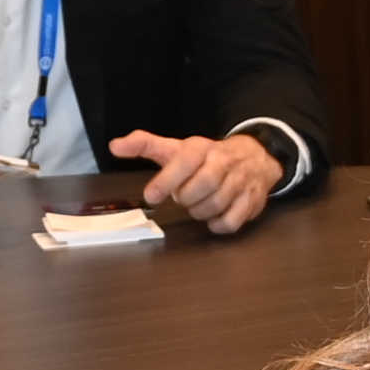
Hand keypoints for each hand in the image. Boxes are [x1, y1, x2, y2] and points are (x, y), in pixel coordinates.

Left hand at [117, 127, 284, 233]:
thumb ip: (145, 145)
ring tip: (196, 205)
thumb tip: (114, 146)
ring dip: (200, 212)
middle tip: (181, 198)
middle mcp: (224, 161)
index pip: (186, 160)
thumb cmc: (206, 157)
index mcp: (202, 148)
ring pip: (216, 204)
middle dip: (186, 198)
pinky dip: (217, 224)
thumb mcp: (176, 148)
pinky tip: (212, 217)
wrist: (255, 157)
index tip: (150, 196)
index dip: (167, 179)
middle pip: (204, 184)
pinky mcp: (251, 201)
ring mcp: (241, 181)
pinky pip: (232, 221)